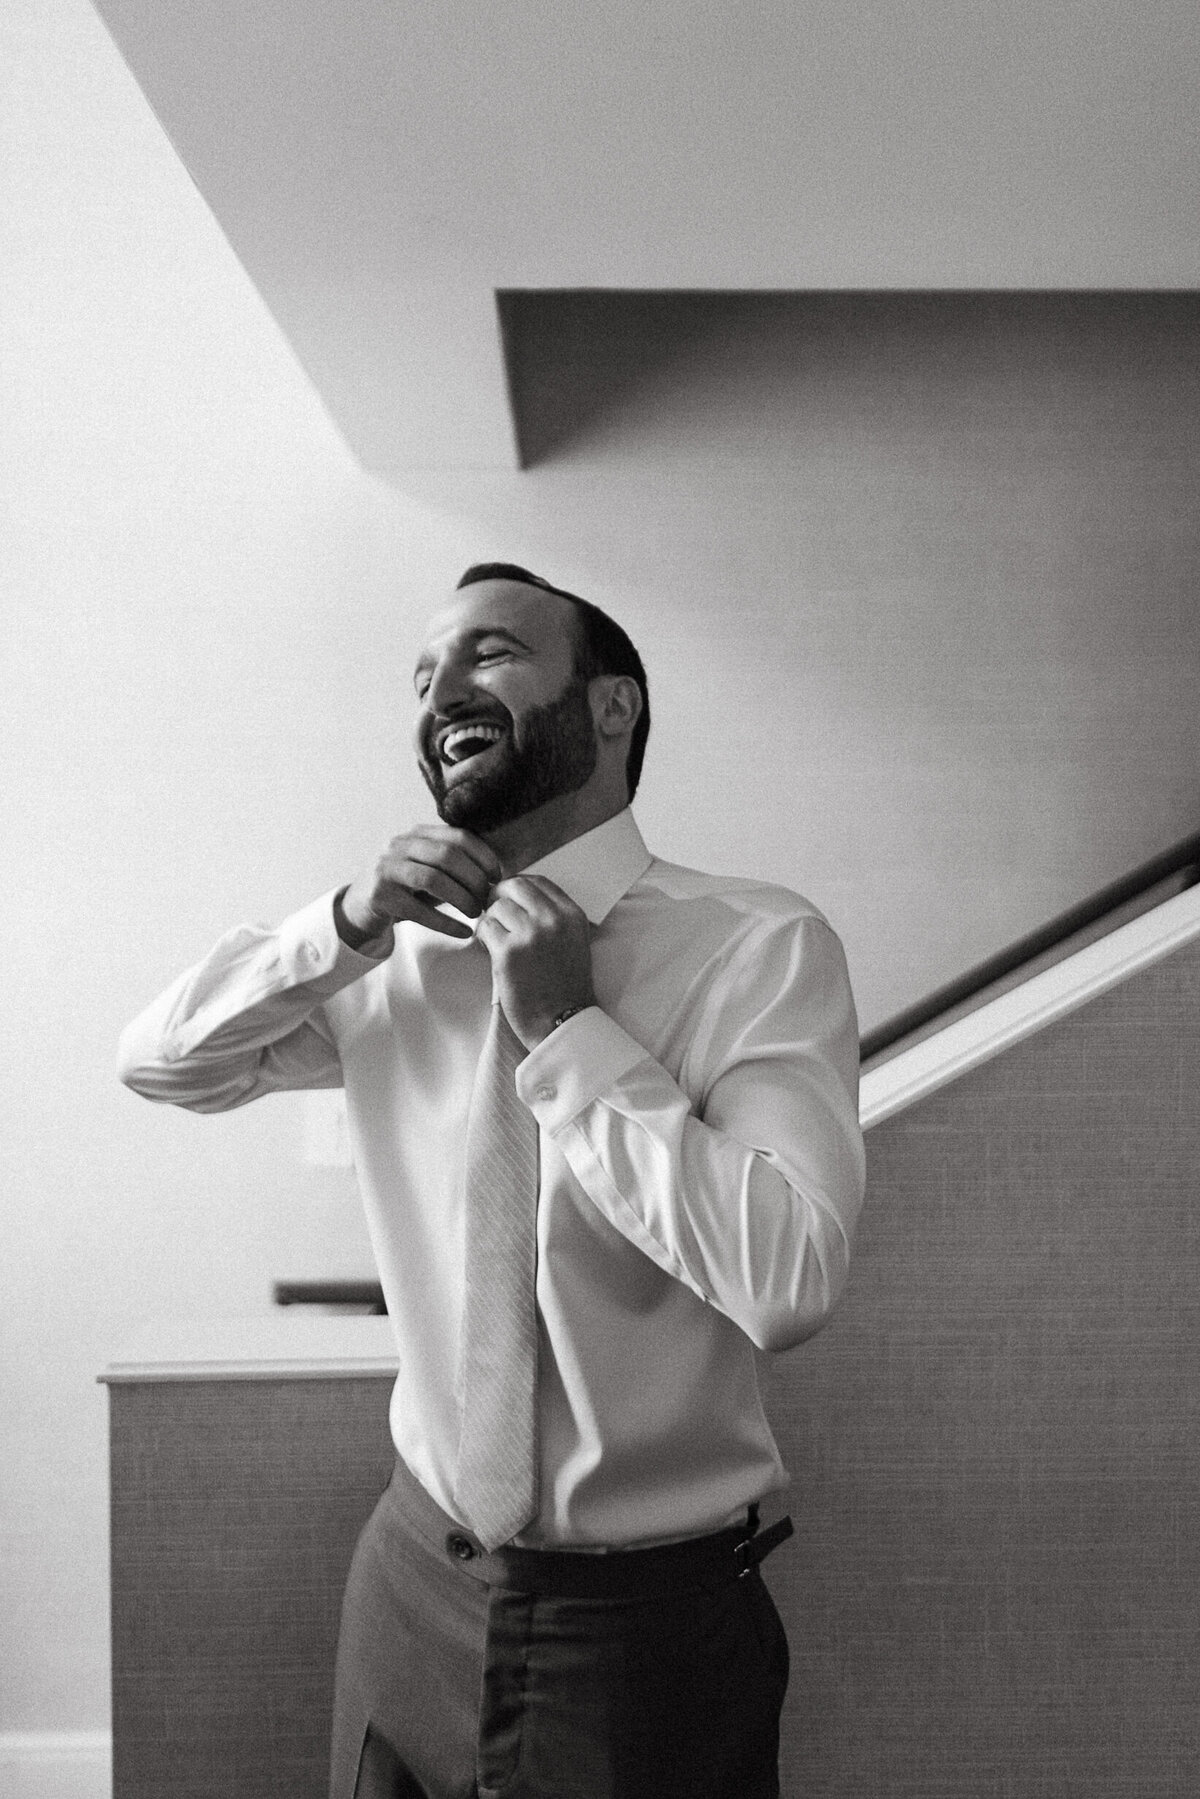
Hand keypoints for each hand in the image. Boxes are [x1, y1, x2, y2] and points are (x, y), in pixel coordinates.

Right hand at [341, 824, 502, 941]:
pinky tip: (463, 932)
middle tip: (487, 898)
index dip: (483, 855)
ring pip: (432, 879)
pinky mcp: (379, 895)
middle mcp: (398, 845)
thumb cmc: (404, 889)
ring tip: (476, 913)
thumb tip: (495, 875)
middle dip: (473, 878)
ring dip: (461, 898)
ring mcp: (386, 868)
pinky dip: (446, 923)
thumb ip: (453, 866)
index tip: (497, 876)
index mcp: (416, 834)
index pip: (457, 836)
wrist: (359, 907)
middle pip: (447, 855)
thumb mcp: (427, 868)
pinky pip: (418, 911)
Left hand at [475, 876, 594, 1048]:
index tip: (509, 900)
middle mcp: (553, 919)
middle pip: (514, 886)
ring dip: (491, 921)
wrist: (562, 1022)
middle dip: (499, 897)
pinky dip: (483, 938)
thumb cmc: (565, 986)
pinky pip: (485, 928)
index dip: (518, 887)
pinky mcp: (509, 952)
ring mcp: (531, 934)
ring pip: (497, 907)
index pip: (538, 881)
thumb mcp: (573, 941)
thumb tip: (517, 895)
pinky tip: (491, 951)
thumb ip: (552, 916)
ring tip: (496, 941)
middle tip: (495, 915)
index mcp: (572, 915)